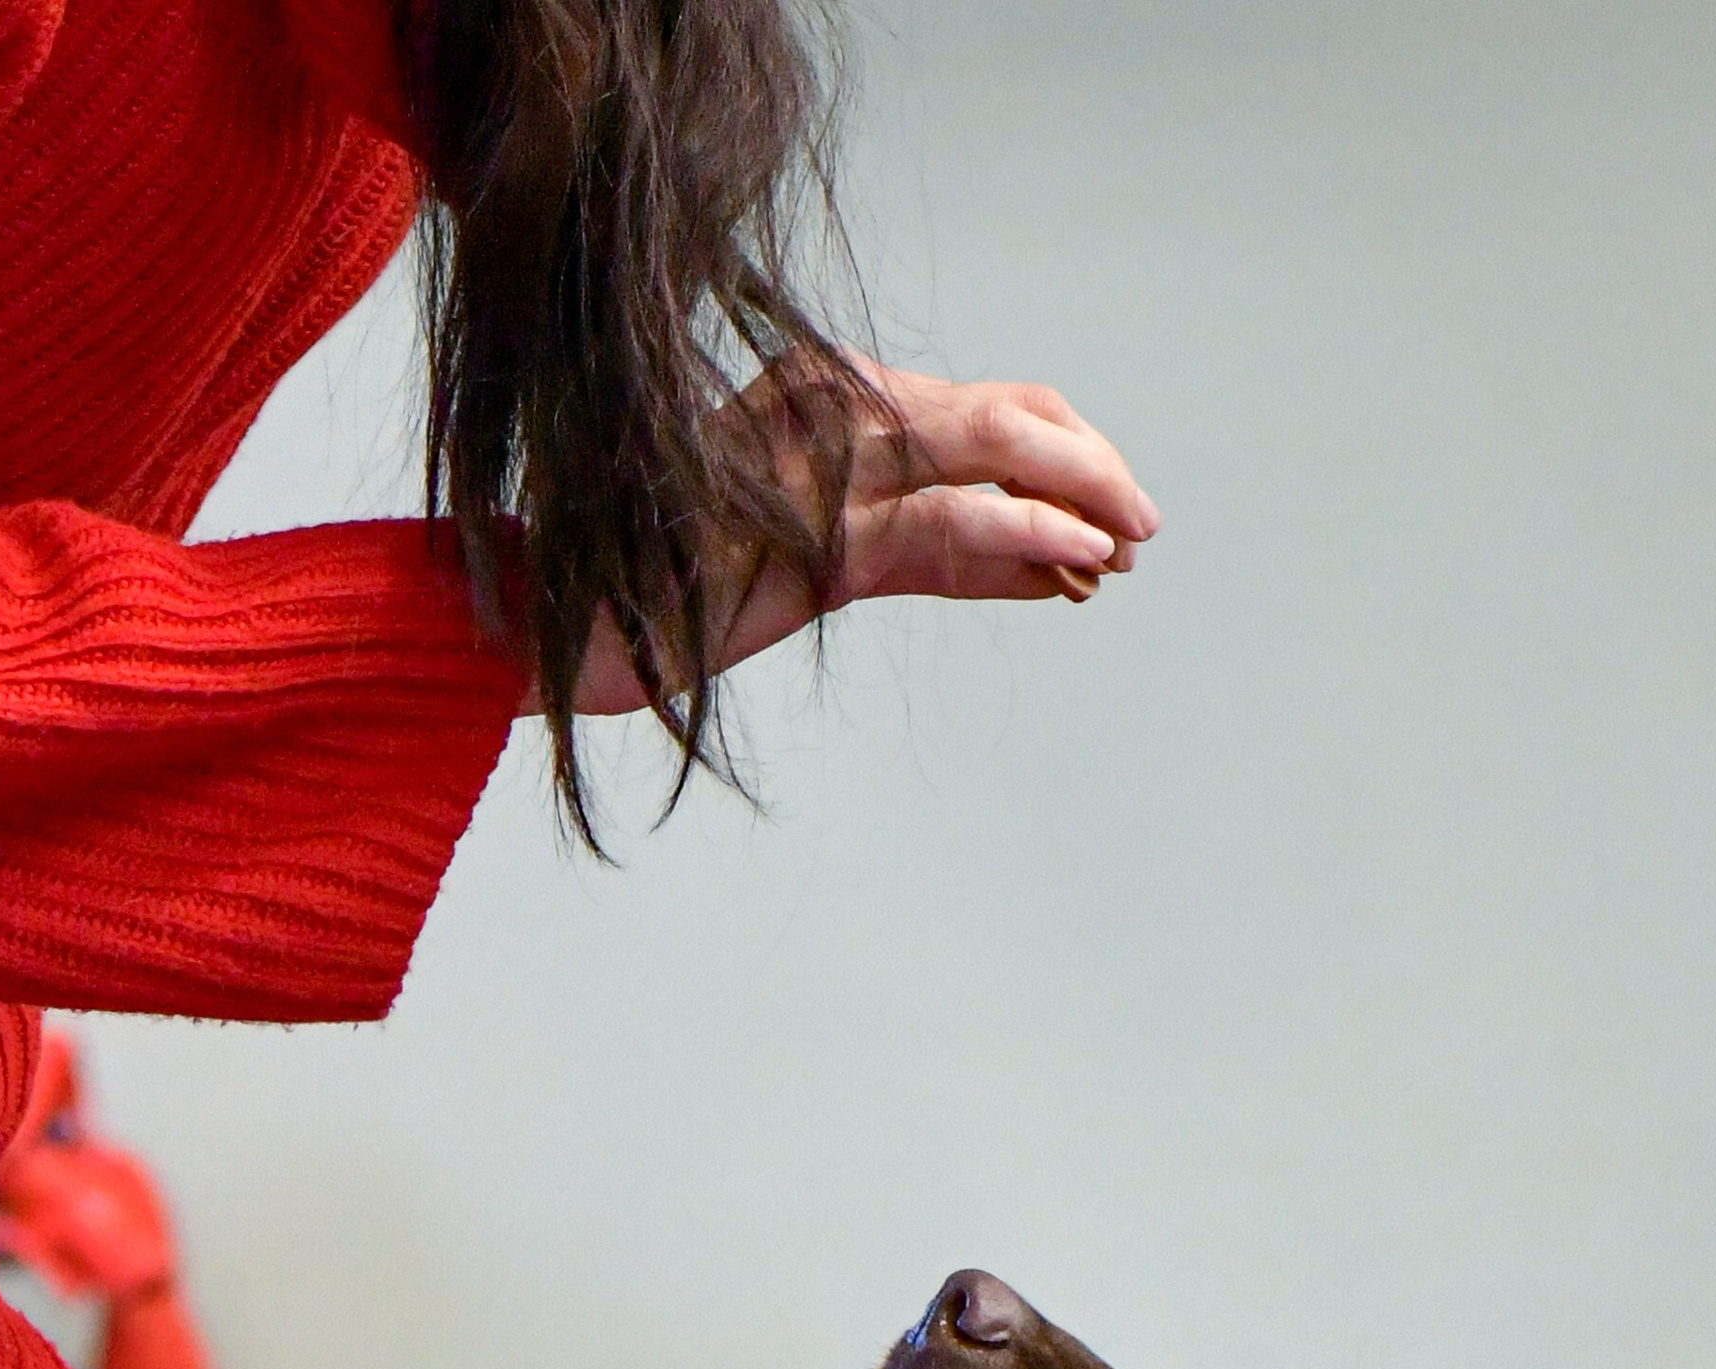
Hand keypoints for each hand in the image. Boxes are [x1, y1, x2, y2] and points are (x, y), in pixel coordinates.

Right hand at [570, 360, 1157, 710]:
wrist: (573, 628)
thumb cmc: (681, 590)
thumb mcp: (826, 558)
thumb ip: (933, 550)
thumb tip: (1056, 569)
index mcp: (827, 394)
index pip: (981, 407)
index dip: (1064, 452)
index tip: (1112, 511)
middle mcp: (831, 405)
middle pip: (1004, 415)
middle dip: (1089, 466)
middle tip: (1142, 523)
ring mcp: (823, 463)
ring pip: (991, 450)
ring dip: (1079, 497)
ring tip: (1127, 545)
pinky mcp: (815, 534)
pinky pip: (947, 522)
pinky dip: (1028, 536)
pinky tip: (1079, 560)